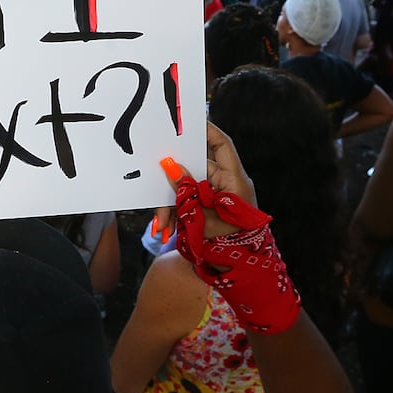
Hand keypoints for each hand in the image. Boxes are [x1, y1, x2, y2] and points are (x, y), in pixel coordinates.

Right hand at [160, 122, 257, 240]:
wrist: (237, 271)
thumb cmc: (227, 244)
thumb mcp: (202, 217)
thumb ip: (184, 191)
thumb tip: (169, 165)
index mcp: (234, 181)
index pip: (221, 146)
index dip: (206, 130)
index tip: (187, 121)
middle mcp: (226, 184)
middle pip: (196, 168)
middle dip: (174, 179)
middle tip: (155, 177)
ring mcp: (216, 196)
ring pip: (187, 187)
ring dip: (172, 203)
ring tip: (163, 224)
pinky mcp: (207, 207)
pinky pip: (187, 201)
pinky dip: (176, 212)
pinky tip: (165, 228)